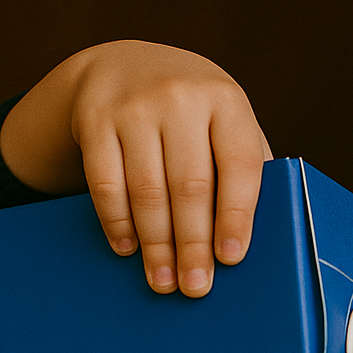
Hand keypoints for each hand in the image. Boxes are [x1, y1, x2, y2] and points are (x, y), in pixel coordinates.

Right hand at [1, 40, 272, 296]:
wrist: (128, 65)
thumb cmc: (197, 117)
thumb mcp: (228, 125)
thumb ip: (245, 171)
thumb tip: (258, 242)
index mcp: (227, 101)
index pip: (238, 165)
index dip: (235, 215)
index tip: (231, 258)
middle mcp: (181, 97)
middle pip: (189, 186)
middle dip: (193, 244)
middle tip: (196, 287)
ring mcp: (134, 105)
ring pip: (147, 190)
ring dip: (156, 244)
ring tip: (163, 281)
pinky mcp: (95, 118)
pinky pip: (105, 181)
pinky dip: (117, 221)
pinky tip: (128, 249)